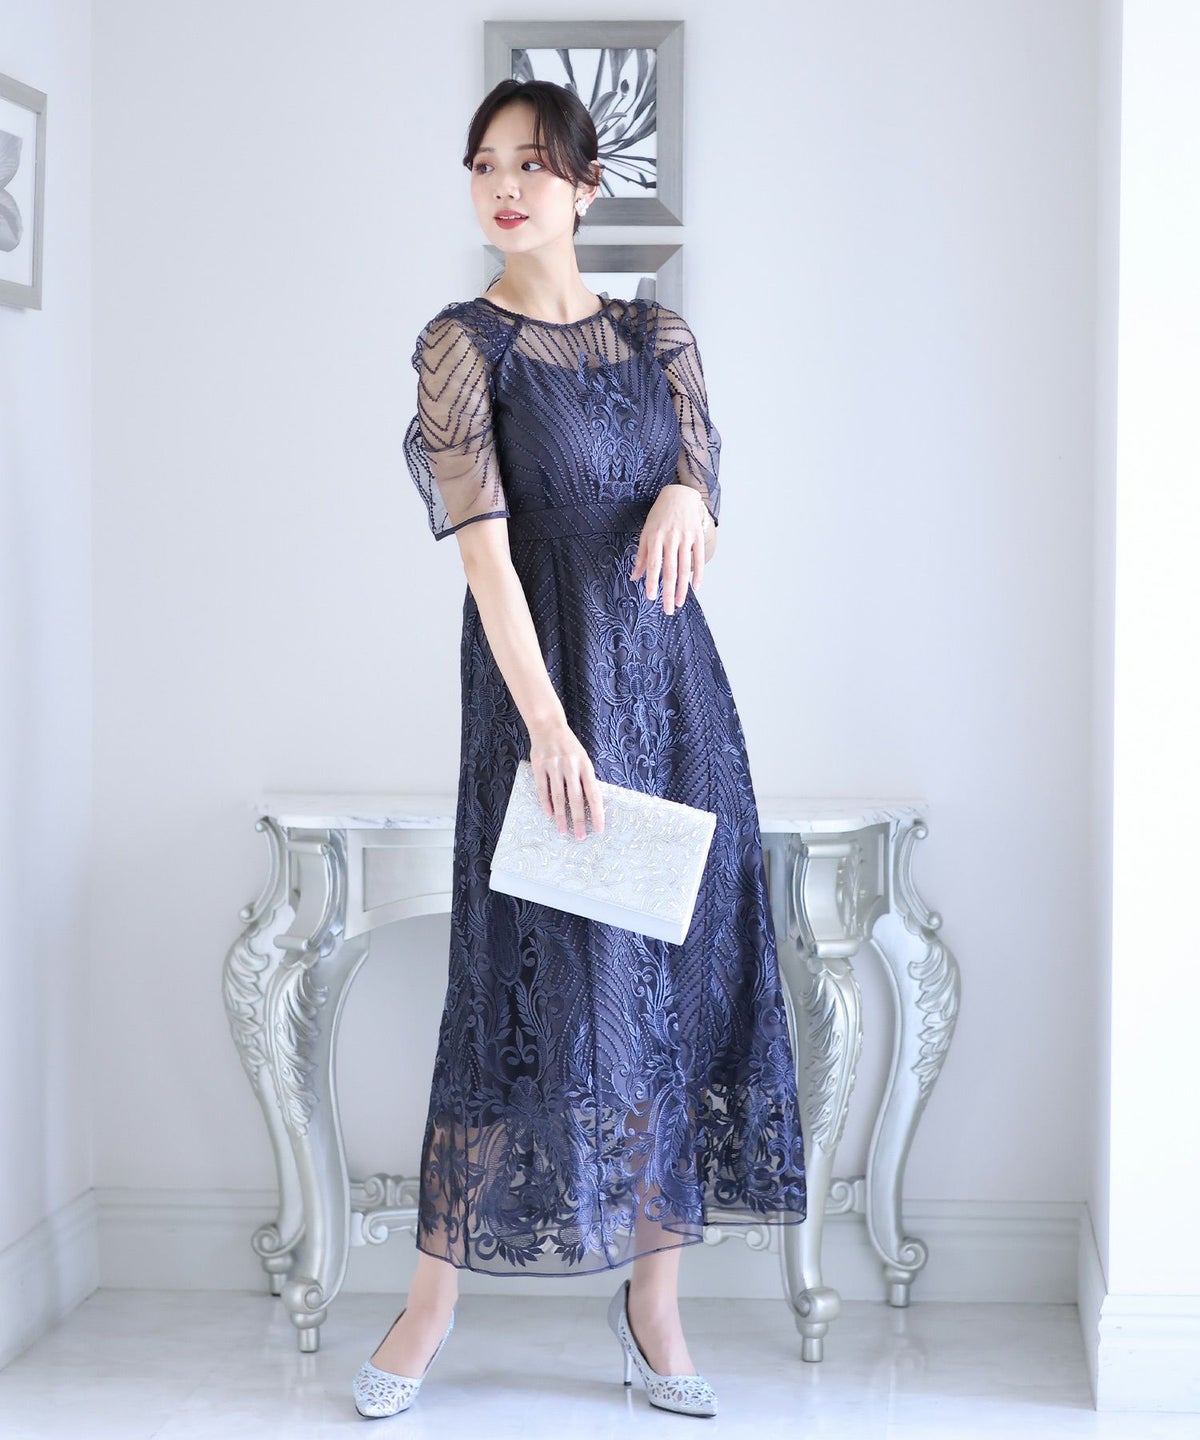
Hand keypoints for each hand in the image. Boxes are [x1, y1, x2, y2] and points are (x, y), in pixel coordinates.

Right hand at [527, 721, 605, 839]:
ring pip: (558, 796)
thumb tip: (591, 805)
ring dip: (561, 816)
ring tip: (563, 831)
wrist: (548, 726)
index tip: (598, 829)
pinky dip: (545, 802)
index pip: (594, 794)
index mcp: (586, 766)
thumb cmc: (569, 747)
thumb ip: (585, 779)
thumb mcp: (583, 759)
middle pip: (576, 798)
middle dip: (579, 819)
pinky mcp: (539, 765)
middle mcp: (571, 766)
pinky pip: (542, 787)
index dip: (597, 813)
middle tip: (580, 837)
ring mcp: (554, 765)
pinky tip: (548, 814)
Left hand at [630, 483, 709, 614]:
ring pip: (684, 567)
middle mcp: (670, 539)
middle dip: (669, 592)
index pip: (653, 564)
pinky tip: (695, 587)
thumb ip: (641, 555)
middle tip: (668, 609)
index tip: (651, 596)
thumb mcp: (646, 532)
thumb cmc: (660, 515)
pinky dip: (698, 573)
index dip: (652, 581)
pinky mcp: (698, 536)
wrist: (680, 495)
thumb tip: (634, 577)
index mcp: (655, 538)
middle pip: (670, 570)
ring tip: (679, 603)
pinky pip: (699, 558)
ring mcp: (685, 538)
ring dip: (682, 588)